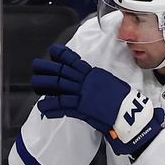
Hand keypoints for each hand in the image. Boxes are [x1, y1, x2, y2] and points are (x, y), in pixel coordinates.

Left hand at [32, 44, 163, 156]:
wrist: (129, 114)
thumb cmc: (123, 103)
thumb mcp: (110, 86)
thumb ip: (97, 84)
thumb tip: (91, 85)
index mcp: (94, 75)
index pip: (75, 61)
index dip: (62, 55)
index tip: (53, 50)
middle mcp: (87, 81)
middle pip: (63, 71)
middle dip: (47, 68)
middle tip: (36, 65)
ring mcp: (83, 93)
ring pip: (59, 85)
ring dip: (45, 84)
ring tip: (35, 83)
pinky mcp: (81, 106)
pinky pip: (62, 104)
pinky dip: (51, 106)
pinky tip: (42, 107)